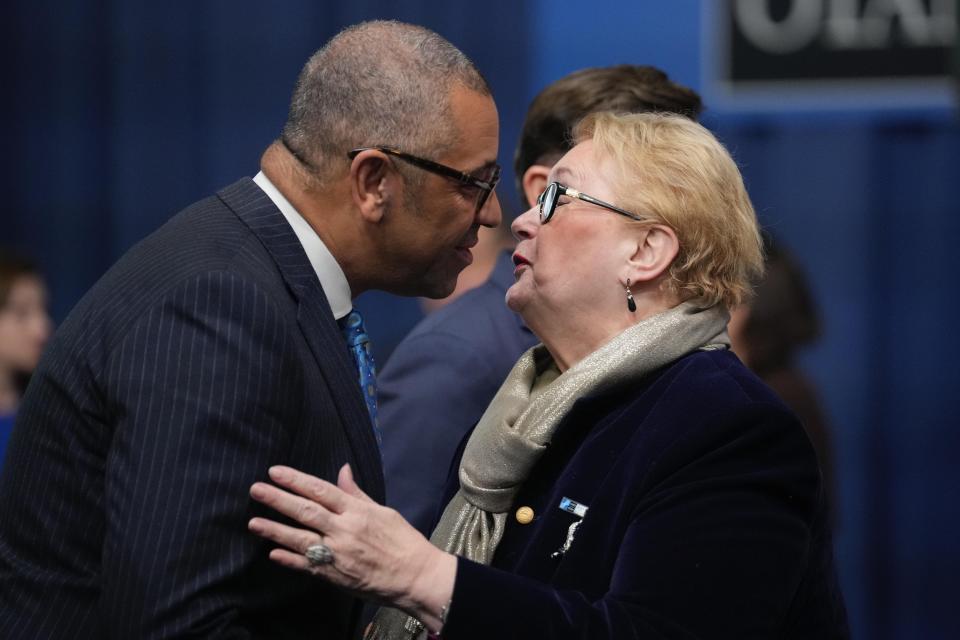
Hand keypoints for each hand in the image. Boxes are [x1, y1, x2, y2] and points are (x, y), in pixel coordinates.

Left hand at [248, 464, 454, 628]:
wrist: (415, 576)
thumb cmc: (402, 541)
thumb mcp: (383, 511)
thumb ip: (357, 494)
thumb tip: (343, 470)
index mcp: (357, 511)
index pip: (320, 490)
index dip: (296, 480)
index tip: (275, 472)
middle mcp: (344, 530)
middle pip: (305, 511)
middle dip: (278, 499)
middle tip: (256, 489)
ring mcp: (338, 554)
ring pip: (300, 539)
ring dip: (275, 530)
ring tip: (254, 522)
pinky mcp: (335, 575)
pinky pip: (307, 566)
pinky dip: (289, 559)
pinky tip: (272, 553)